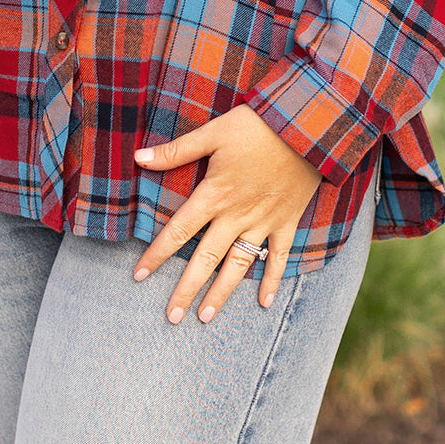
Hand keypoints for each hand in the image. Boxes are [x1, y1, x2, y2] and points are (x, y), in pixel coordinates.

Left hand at [133, 104, 320, 323]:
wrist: (307, 128)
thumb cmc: (256, 126)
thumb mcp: (213, 132)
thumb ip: (176, 150)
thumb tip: (137, 158)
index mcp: (215, 195)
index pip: (179, 230)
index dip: (157, 254)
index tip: (139, 275)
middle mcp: (236, 215)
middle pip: (206, 259)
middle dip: (187, 289)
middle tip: (171, 317)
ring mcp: (263, 222)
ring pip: (239, 265)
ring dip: (222, 293)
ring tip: (206, 317)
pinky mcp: (286, 221)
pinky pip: (279, 257)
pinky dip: (272, 280)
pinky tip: (264, 304)